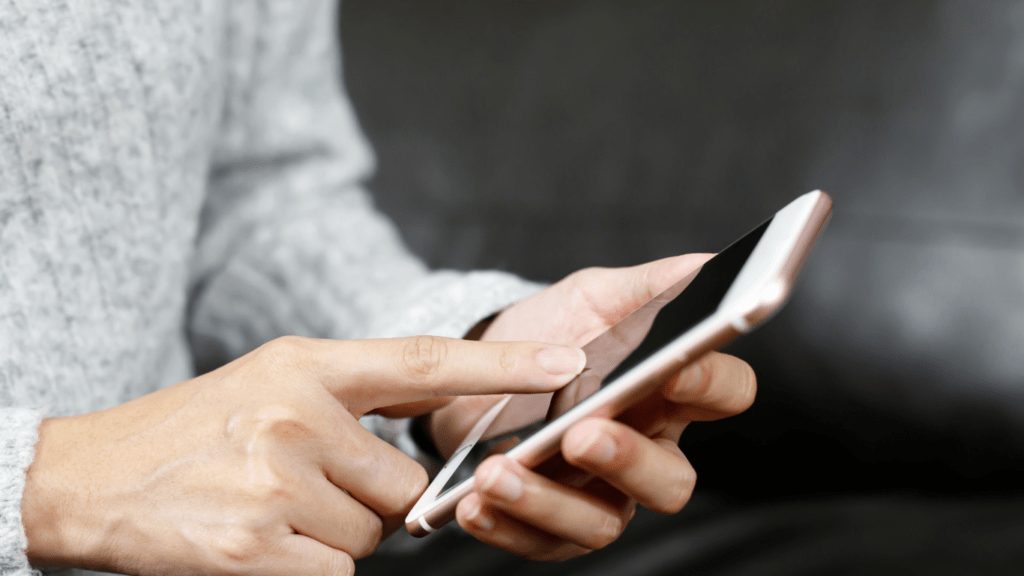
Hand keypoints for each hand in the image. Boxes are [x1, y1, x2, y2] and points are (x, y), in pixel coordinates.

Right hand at [21, 335, 585, 575]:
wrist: (90, 476)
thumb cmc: (197, 429)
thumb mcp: (276, 382)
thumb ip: (357, 400)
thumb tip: (435, 433)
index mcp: (308, 365)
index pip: (424, 360)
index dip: (503, 362)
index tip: (570, 361)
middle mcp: (296, 414)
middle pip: (404, 486)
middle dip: (373, 500)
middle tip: (304, 486)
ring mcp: (274, 480)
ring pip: (371, 536)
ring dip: (334, 535)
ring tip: (272, 509)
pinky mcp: (251, 546)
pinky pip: (336, 574)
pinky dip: (309, 569)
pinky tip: (260, 543)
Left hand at [433, 255, 756, 559]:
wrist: (476, 367)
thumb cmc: (548, 331)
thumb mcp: (591, 298)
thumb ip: (646, 285)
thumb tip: (704, 264)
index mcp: (668, 391)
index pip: (724, 393)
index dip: (710, 384)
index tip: (674, 368)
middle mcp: (646, 450)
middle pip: (671, 480)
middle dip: (628, 462)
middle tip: (580, 434)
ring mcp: (601, 494)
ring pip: (604, 523)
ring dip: (548, 503)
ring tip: (497, 473)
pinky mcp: (552, 524)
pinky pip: (541, 542)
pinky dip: (505, 527)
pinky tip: (471, 503)